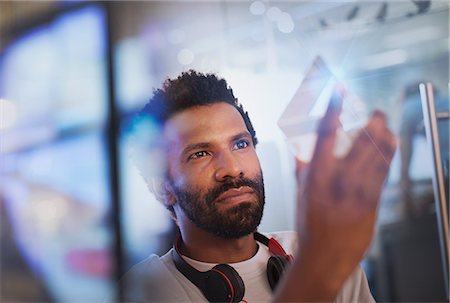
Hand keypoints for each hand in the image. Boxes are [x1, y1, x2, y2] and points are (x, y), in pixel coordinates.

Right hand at [294, 91, 396, 299]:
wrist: (325, 255)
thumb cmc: (310, 225)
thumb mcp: (300, 193)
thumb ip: (302, 167)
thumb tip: (300, 150)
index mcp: (316, 175)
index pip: (324, 133)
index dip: (333, 108)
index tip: (338, 91)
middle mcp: (339, 179)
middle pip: (362, 139)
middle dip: (373, 119)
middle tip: (375, 112)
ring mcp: (359, 190)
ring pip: (380, 152)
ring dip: (385, 133)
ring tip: (384, 124)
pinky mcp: (374, 200)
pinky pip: (385, 169)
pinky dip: (389, 152)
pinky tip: (390, 144)